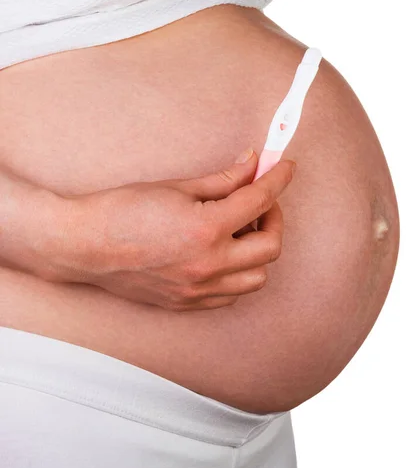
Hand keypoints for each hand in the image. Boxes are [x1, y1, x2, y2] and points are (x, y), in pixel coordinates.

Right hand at [47, 149, 295, 310]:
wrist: (83, 244)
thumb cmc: (123, 210)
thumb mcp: (178, 186)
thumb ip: (224, 179)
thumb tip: (253, 164)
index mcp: (205, 230)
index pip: (259, 201)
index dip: (277, 180)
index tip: (285, 169)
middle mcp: (208, 265)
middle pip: (271, 247)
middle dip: (274, 218)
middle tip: (259, 202)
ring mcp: (199, 289)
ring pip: (257, 277)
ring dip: (258, 250)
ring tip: (239, 230)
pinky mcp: (188, 303)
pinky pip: (232, 294)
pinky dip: (238, 273)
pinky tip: (223, 254)